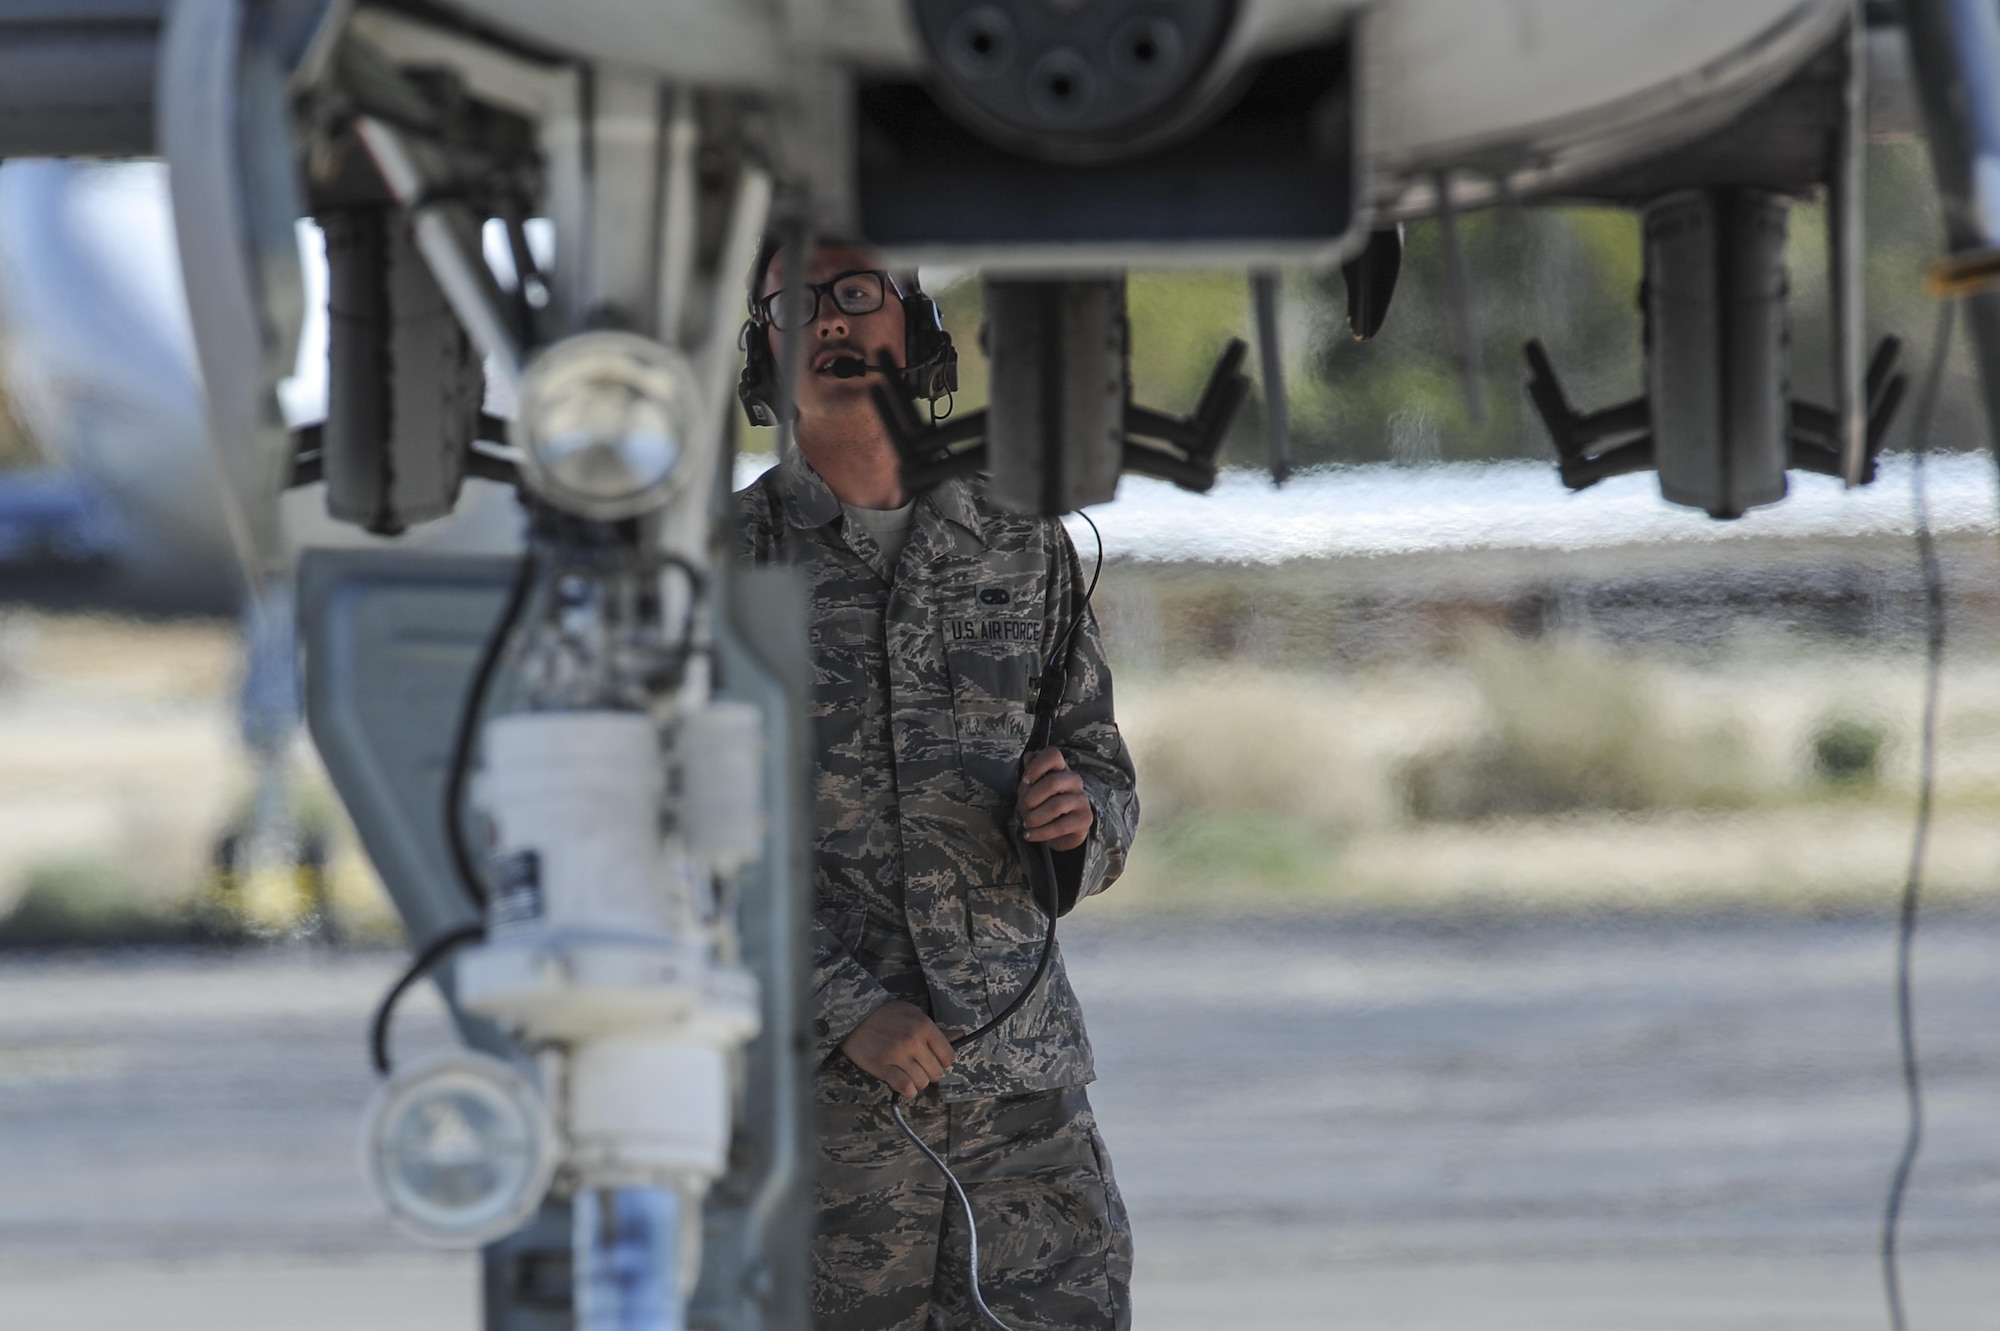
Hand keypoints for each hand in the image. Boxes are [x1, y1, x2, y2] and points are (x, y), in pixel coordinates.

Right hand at [840, 1001, 954, 1099]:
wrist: (854, 1015)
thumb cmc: (886, 1014)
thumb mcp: (914, 1014)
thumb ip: (937, 1029)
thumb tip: (961, 1036)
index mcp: (924, 1026)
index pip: (948, 1056)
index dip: (942, 1061)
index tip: (933, 1059)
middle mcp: (914, 1041)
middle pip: (936, 1072)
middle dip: (929, 1073)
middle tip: (918, 1067)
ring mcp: (898, 1055)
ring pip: (922, 1083)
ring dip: (917, 1082)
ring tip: (907, 1073)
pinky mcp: (883, 1067)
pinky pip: (906, 1088)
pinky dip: (907, 1090)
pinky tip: (902, 1082)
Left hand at [1018, 748, 1092, 851]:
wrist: (1061, 831)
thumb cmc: (1043, 804)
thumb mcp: (1031, 790)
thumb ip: (1029, 775)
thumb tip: (1028, 757)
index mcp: (1060, 768)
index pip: (1053, 754)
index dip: (1036, 766)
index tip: (1025, 781)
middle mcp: (1074, 780)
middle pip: (1053, 782)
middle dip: (1032, 798)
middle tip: (1025, 807)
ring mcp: (1081, 799)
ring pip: (1056, 805)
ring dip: (1035, 817)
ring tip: (1027, 823)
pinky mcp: (1085, 819)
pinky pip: (1060, 826)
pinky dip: (1040, 833)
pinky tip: (1029, 835)